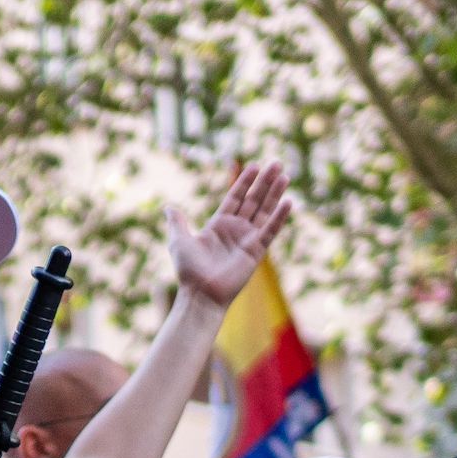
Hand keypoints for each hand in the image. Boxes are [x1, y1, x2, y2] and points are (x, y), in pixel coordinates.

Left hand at [167, 159, 293, 308]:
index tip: (254, 166)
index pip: (235, 197)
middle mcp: (235, 229)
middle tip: (276, 163)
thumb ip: (178, 223)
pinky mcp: (256, 251)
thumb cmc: (189, 270)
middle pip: (253, 200)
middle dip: (264, 182)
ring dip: (274, 193)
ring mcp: (247, 239)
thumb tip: (169, 207)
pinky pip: (270, 230)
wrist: (200, 294)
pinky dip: (279, 217)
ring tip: (284, 175)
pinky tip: (287, 202)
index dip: (244, 182)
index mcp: (218, 224)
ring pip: (264, 211)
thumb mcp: (179, 241)